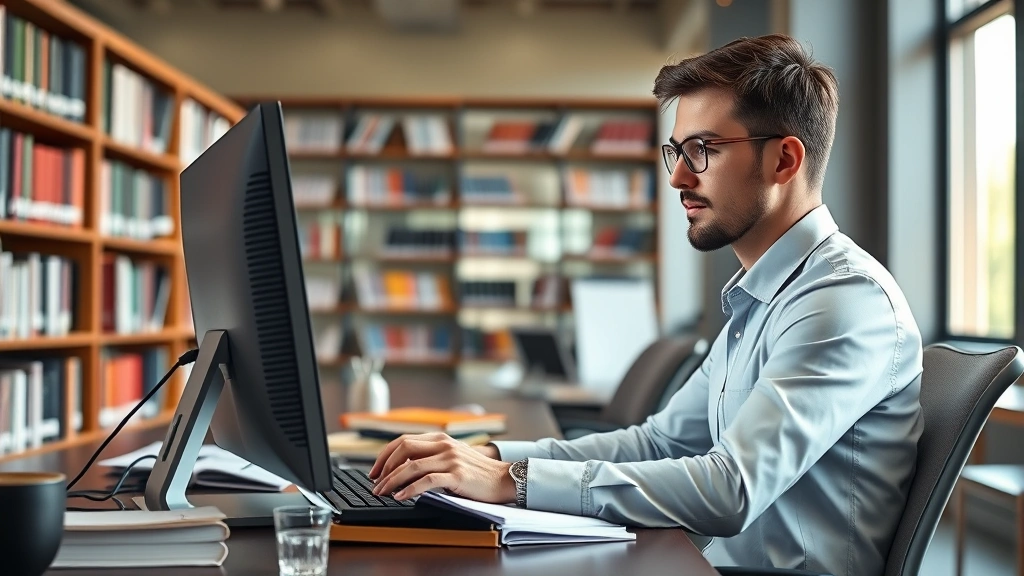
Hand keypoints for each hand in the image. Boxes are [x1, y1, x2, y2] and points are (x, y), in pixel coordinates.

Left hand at [368, 433, 514, 502]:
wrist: (503, 479)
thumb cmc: (476, 472)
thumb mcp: (452, 457)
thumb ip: (431, 457)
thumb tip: (402, 469)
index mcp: (440, 439)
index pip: (403, 441)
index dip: (384, 456)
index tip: (374, 471)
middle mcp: (443, 445)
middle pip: (403, 449)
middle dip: (383, 467)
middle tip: (374, 483)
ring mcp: (450, 458)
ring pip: (411, 466)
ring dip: (391, 480)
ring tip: (382, 493)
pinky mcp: (457, 474)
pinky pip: (426, 480)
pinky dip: (409, 489)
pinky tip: (400, 497)